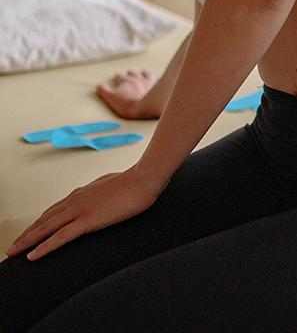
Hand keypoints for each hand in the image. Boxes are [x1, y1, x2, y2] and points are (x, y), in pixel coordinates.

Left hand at [5, 167, 160, 260]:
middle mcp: (75, 200)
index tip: (30, 231)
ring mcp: (79, 210)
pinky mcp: (87, 220)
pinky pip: (60, 237)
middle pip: (43, 220)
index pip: (54, 210)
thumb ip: (103, 193)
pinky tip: (32, 256)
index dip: (39, 222)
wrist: (144, 179)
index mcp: (81, 193)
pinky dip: (44, 247)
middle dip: (26, 234)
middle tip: (12, 246)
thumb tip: (103, 196)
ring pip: (45, 228)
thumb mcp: (114, 186)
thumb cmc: (135, 182)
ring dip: (26, 241)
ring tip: (13, 252)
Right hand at [96, 70, 160, 118]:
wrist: (145, 108)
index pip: (119, 77)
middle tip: (129, 76)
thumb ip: (104, 91)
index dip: (118, 79)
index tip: (117, 80)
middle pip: (131, 73)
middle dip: (129, 75)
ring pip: (144, 73)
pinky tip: (154, 78)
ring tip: (141, 74)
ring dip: (141, 73)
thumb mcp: (111, 98)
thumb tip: (98, 86)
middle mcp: (136, 78)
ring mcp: (146, 81)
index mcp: (124, 81)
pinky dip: (152, 77)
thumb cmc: (126, 104)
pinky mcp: (156, 85)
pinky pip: (154, 77)